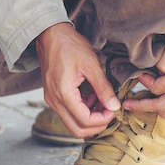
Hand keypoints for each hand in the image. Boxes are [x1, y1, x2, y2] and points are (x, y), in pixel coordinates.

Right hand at [36, 22, 119, 136]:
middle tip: (110, 112)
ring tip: (101, 103)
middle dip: (97, 126)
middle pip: (77, 130)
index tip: (114, 110)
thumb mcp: (91, 64)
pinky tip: (92, 97)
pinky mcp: (53, 97)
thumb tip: (114, 106)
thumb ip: (103, 88)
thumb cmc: (69, 45)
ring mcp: (52, 100)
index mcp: (63, 94)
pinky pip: (68, 114)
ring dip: (90, 120)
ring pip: (72, 124)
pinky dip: (82, 112)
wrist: (50, 34)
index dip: (103, 120)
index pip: (84, 121)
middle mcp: (54, 101)